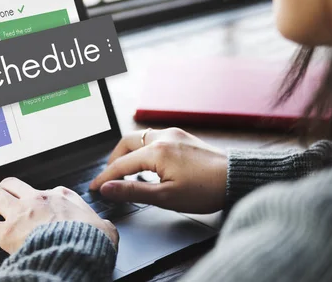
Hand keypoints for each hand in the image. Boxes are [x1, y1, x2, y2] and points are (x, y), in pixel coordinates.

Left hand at [0, 177, 118, 253]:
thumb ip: (102, 224)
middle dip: (6, 192)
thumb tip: (106, 229)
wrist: (79, 252)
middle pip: (12, 183)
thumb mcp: (105, 228)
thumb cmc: (92, 241)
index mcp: (62, 196)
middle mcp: (38, 199)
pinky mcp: (8, 232)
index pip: (46, 190)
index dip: (39, 200)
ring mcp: (21, 213)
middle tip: (5, 205)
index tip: (39, 209)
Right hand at [90, 128, 227, 213]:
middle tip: (110, 177)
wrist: (236, 178)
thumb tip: (108, 188)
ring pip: (140, 137)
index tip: (95, 188)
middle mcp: (163, 137)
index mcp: (157, 151)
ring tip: (127, 172)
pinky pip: (154, 138)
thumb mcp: (165, 197)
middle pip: (126, 142)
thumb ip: (133, 191)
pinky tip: (148, 164)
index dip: (105, 177)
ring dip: (129, 153)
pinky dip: (143, 149)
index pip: (121, 164)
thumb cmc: (206, 190)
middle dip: (114, 159)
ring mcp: (174, 134)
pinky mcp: (183, 137)